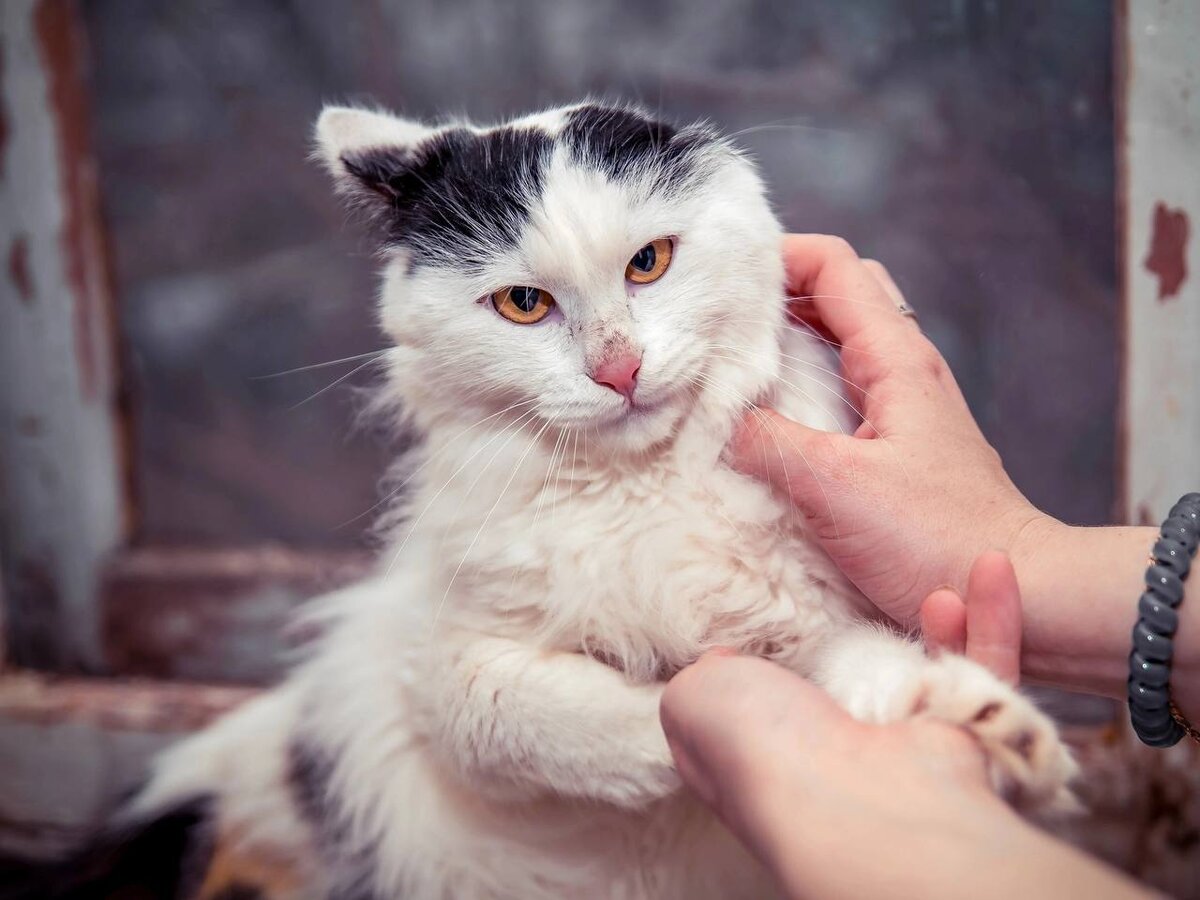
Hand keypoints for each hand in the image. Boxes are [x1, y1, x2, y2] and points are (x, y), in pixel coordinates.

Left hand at [660, 556, 1144, 899]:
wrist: (859, 798)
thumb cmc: (765, 750)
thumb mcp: (696, 700)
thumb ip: (700, 676)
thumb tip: (717, 660)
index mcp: (770, 748)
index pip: (770, 702)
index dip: (766, 655)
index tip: (768, 600)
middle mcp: (838, 751)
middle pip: (857, 675)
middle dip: (869, 621)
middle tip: (876, 570)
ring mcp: (904, 745)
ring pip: (933, 666)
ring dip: (941, 615)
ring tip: (936, 570)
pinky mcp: (963, 739)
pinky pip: (989, 670)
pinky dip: (993, 618)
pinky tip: (988, 570)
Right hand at [730, 235, 1050, 625]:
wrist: (1021, 588)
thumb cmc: (937, 537)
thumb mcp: (835, 485)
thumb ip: (770, 442)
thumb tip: (724, 422)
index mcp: (895, 358)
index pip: (834, 265)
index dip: (776, 256)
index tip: (721, 278)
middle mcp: (905, 368)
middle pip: (839, 290)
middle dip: (779, 288)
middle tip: (724, 314)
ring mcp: (905, 404)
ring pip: (840, 339)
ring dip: (788, 337)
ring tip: (733, 359)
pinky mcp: (898, 442)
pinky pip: (843, 387)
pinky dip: (802, 383)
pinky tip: (769, 416)